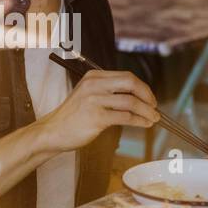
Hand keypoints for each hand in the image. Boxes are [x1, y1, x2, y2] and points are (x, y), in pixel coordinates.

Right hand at [38, 69, 158, 152]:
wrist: (53, 131)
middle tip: (155, 107)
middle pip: (130, 83)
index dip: (142, 87)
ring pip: (130, 101)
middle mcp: (94, 85)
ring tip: (153, 118)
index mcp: (94, 76)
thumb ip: (108, 92)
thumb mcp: (88, 95)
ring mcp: (94, 100)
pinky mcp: (96, 117)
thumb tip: (137, 98)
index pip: (126, 76)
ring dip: (146, 111)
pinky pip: (125, 117)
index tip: (150, 98)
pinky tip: (144, 124)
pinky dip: (139, 121)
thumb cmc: (72, 117)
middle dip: (147, 95)